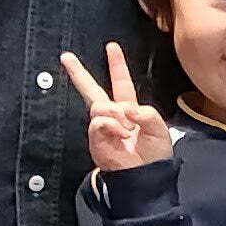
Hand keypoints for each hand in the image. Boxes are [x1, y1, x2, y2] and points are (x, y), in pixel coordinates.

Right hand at [60, 44, 175, 173]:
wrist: (146, 177)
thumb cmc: (155, 156)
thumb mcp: (159, 129)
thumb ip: (147, 113)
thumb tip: (127, 108)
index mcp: (129, 109)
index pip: (121, 82)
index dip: (116, 65)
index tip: (111, 47)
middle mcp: (113, 116)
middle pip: (92, 90)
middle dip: (79, 73)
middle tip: (66, 57)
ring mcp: (102, 127)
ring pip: (99, 105)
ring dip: (117, 114)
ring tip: (129, 130)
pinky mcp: (96, 139)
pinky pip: (99, 121)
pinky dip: (112, 125)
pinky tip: (121, 134)